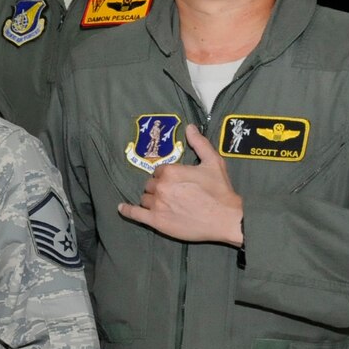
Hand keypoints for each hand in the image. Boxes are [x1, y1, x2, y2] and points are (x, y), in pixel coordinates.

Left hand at [118, 124, 244, 245]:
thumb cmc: (220, 190)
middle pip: (150, 185)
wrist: (226, 219)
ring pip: (144, 199)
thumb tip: (190, 127)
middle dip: (158, 188)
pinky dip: (127, 210)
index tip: (176, 182)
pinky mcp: (155, 221)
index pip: (158, 171)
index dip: (166, 176)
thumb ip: (200, 143)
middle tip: (173, 195)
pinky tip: (122, 208)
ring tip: (164, 205)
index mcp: (170, 171)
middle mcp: (160, 186)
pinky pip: (134, 213)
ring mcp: (156, 204)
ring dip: (151, 200)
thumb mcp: (213, 162)